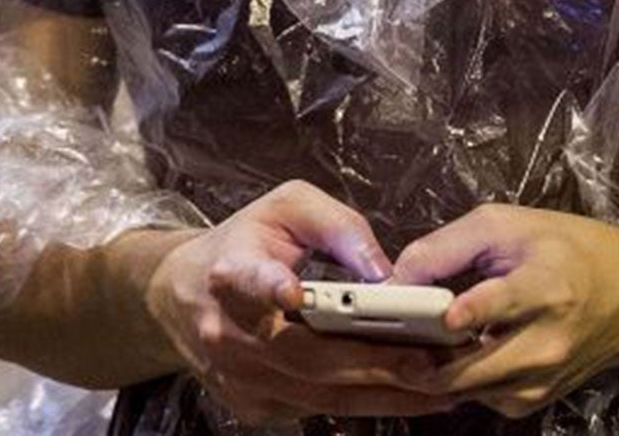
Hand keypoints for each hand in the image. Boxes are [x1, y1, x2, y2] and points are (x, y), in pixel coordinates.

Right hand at [144, 181, 457, 423]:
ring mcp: (239, 378)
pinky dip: (362, 405)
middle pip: (307, 358)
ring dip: (383, 396)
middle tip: (431, 365)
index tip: (292, 292)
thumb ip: (338, 226)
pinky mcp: (253, 406)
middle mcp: (229, 333)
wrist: (180, 294)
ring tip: (439, 389)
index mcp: (232, 271)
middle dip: (374, 364)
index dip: (270, 287)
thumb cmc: (245, 242)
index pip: (249, 280)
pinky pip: (316, 411)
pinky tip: (405, 395)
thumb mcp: (287, 207)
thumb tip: (384, 270)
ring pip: (319, 397)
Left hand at [393, 204, 618, 418]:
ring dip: (434, 372)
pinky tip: (450, 354)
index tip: (447, 316)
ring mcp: (541, 378)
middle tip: (388, 345)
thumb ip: (448, 246)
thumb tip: (398, 276)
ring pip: (466, 390)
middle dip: (425, 361)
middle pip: (473, 368)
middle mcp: (546, 342)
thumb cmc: (567, 251)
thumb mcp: (508, 225)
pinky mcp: (534, 400)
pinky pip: (478, 397)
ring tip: (410, 346)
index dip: (472, 311)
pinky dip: (457, 380)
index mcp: (545, 286)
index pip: (504, 303)